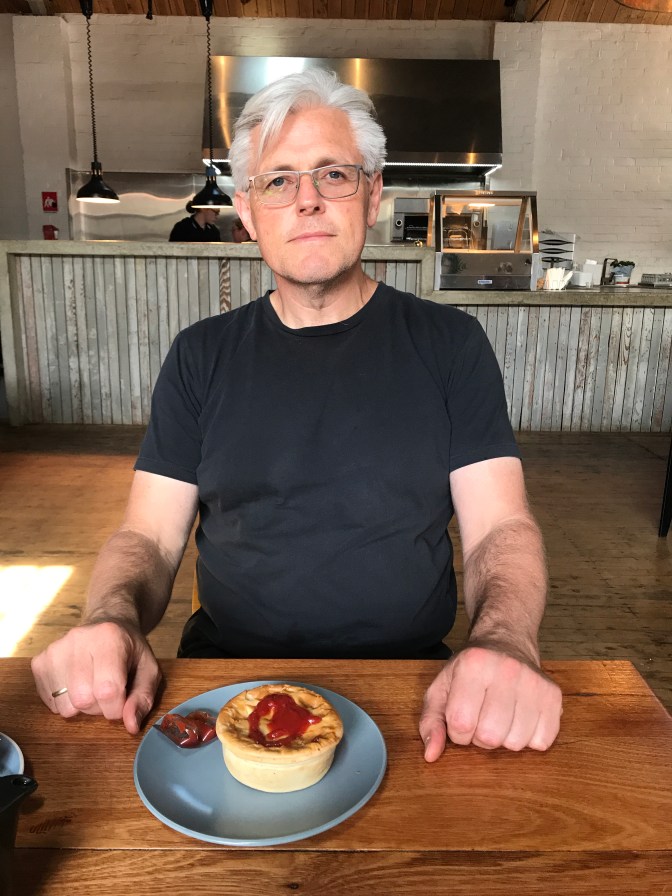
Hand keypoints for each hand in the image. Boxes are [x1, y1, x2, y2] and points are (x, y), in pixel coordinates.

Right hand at [31, 621, 161, 734]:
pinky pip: (49, 703)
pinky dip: (65, 702)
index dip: (117, 707)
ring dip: (81, 707)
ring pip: (64, 706)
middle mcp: (78, 640)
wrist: (107, 625)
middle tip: (107, 692)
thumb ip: (143, 697)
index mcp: (110, 638)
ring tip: (92, 687)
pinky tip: (76, 685)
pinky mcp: (40, 662)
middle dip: (99, 707)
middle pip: (83, 700)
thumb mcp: (149, 670)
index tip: (123, 701)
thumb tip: (131, 726)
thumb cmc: (130, 651)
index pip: (108, 690)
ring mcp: (55, 650)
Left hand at [419, 646, 561, 760]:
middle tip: (481, 717)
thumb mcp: (441, 688)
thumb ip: (431, 721)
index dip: (457, 731)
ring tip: (500, 716)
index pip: (461, 724)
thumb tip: (431, 755)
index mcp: (474, 664)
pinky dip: (529, 739)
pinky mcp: (554, 695)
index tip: (461, 716)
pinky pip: (542, 742)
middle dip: (480, 736)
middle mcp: (507, 670)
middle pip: (490, 736)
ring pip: (516, 743)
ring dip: (504, 738)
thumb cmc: (469, 670)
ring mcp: (534, 682)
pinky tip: (520, 718)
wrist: (506, 642)